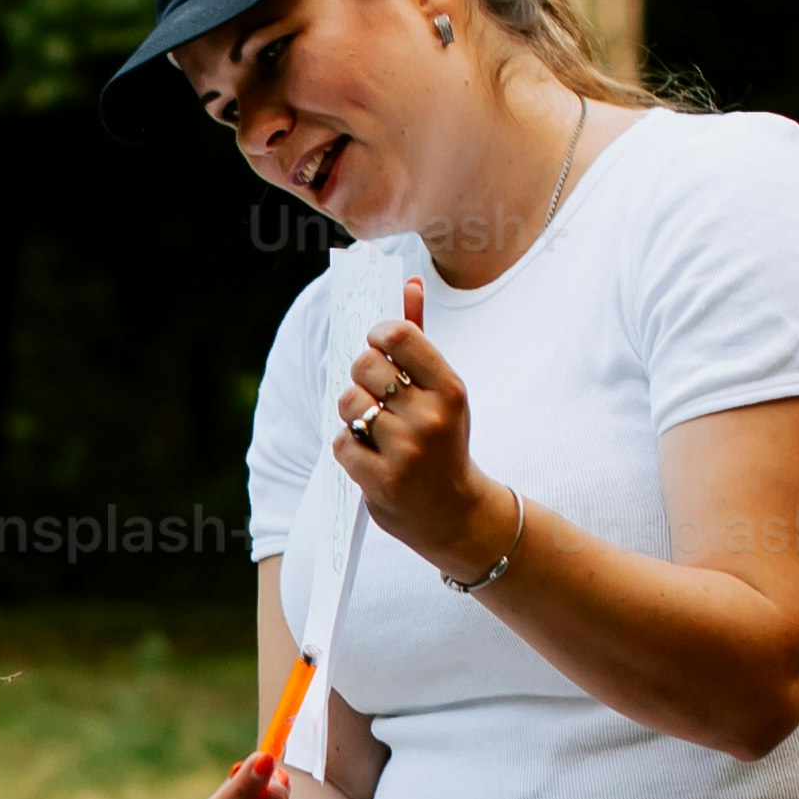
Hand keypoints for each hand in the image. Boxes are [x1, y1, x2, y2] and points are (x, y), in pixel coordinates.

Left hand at [337, 277, 494, 558]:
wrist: (457, 513)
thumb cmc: (444, 441)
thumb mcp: (442, 390)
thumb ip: (421, 340)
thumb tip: (408, 285)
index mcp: (449, 389)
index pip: (400, 335)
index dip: (377, 334)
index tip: (378, 345)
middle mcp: (430, 417)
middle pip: (365, 365)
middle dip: (361, 375)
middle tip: (374, 391)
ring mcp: (406, 451)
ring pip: (349, 403)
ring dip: (353, 412)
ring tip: (373, 426)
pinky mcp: (382, 481)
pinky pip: (341, 442)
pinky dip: (349, 446)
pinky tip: (370, 454)